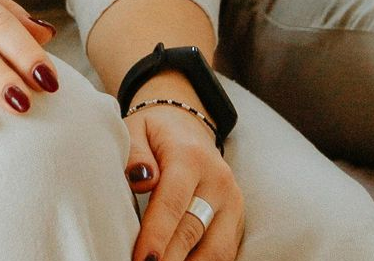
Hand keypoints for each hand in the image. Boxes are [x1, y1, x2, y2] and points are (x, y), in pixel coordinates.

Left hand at [126, 101, 240, 260]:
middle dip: (170, 258)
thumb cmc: (156, 133)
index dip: (156, 235)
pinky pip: (224, 253)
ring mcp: (233, 203)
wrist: (189, 125)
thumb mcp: (137, 128)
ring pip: (216, 250)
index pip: (172, 203)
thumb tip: (141, 180)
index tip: (142, 259)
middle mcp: (218, 181)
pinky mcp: (238, 220)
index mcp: (190, 157)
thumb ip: (135, 153)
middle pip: (193, 232)